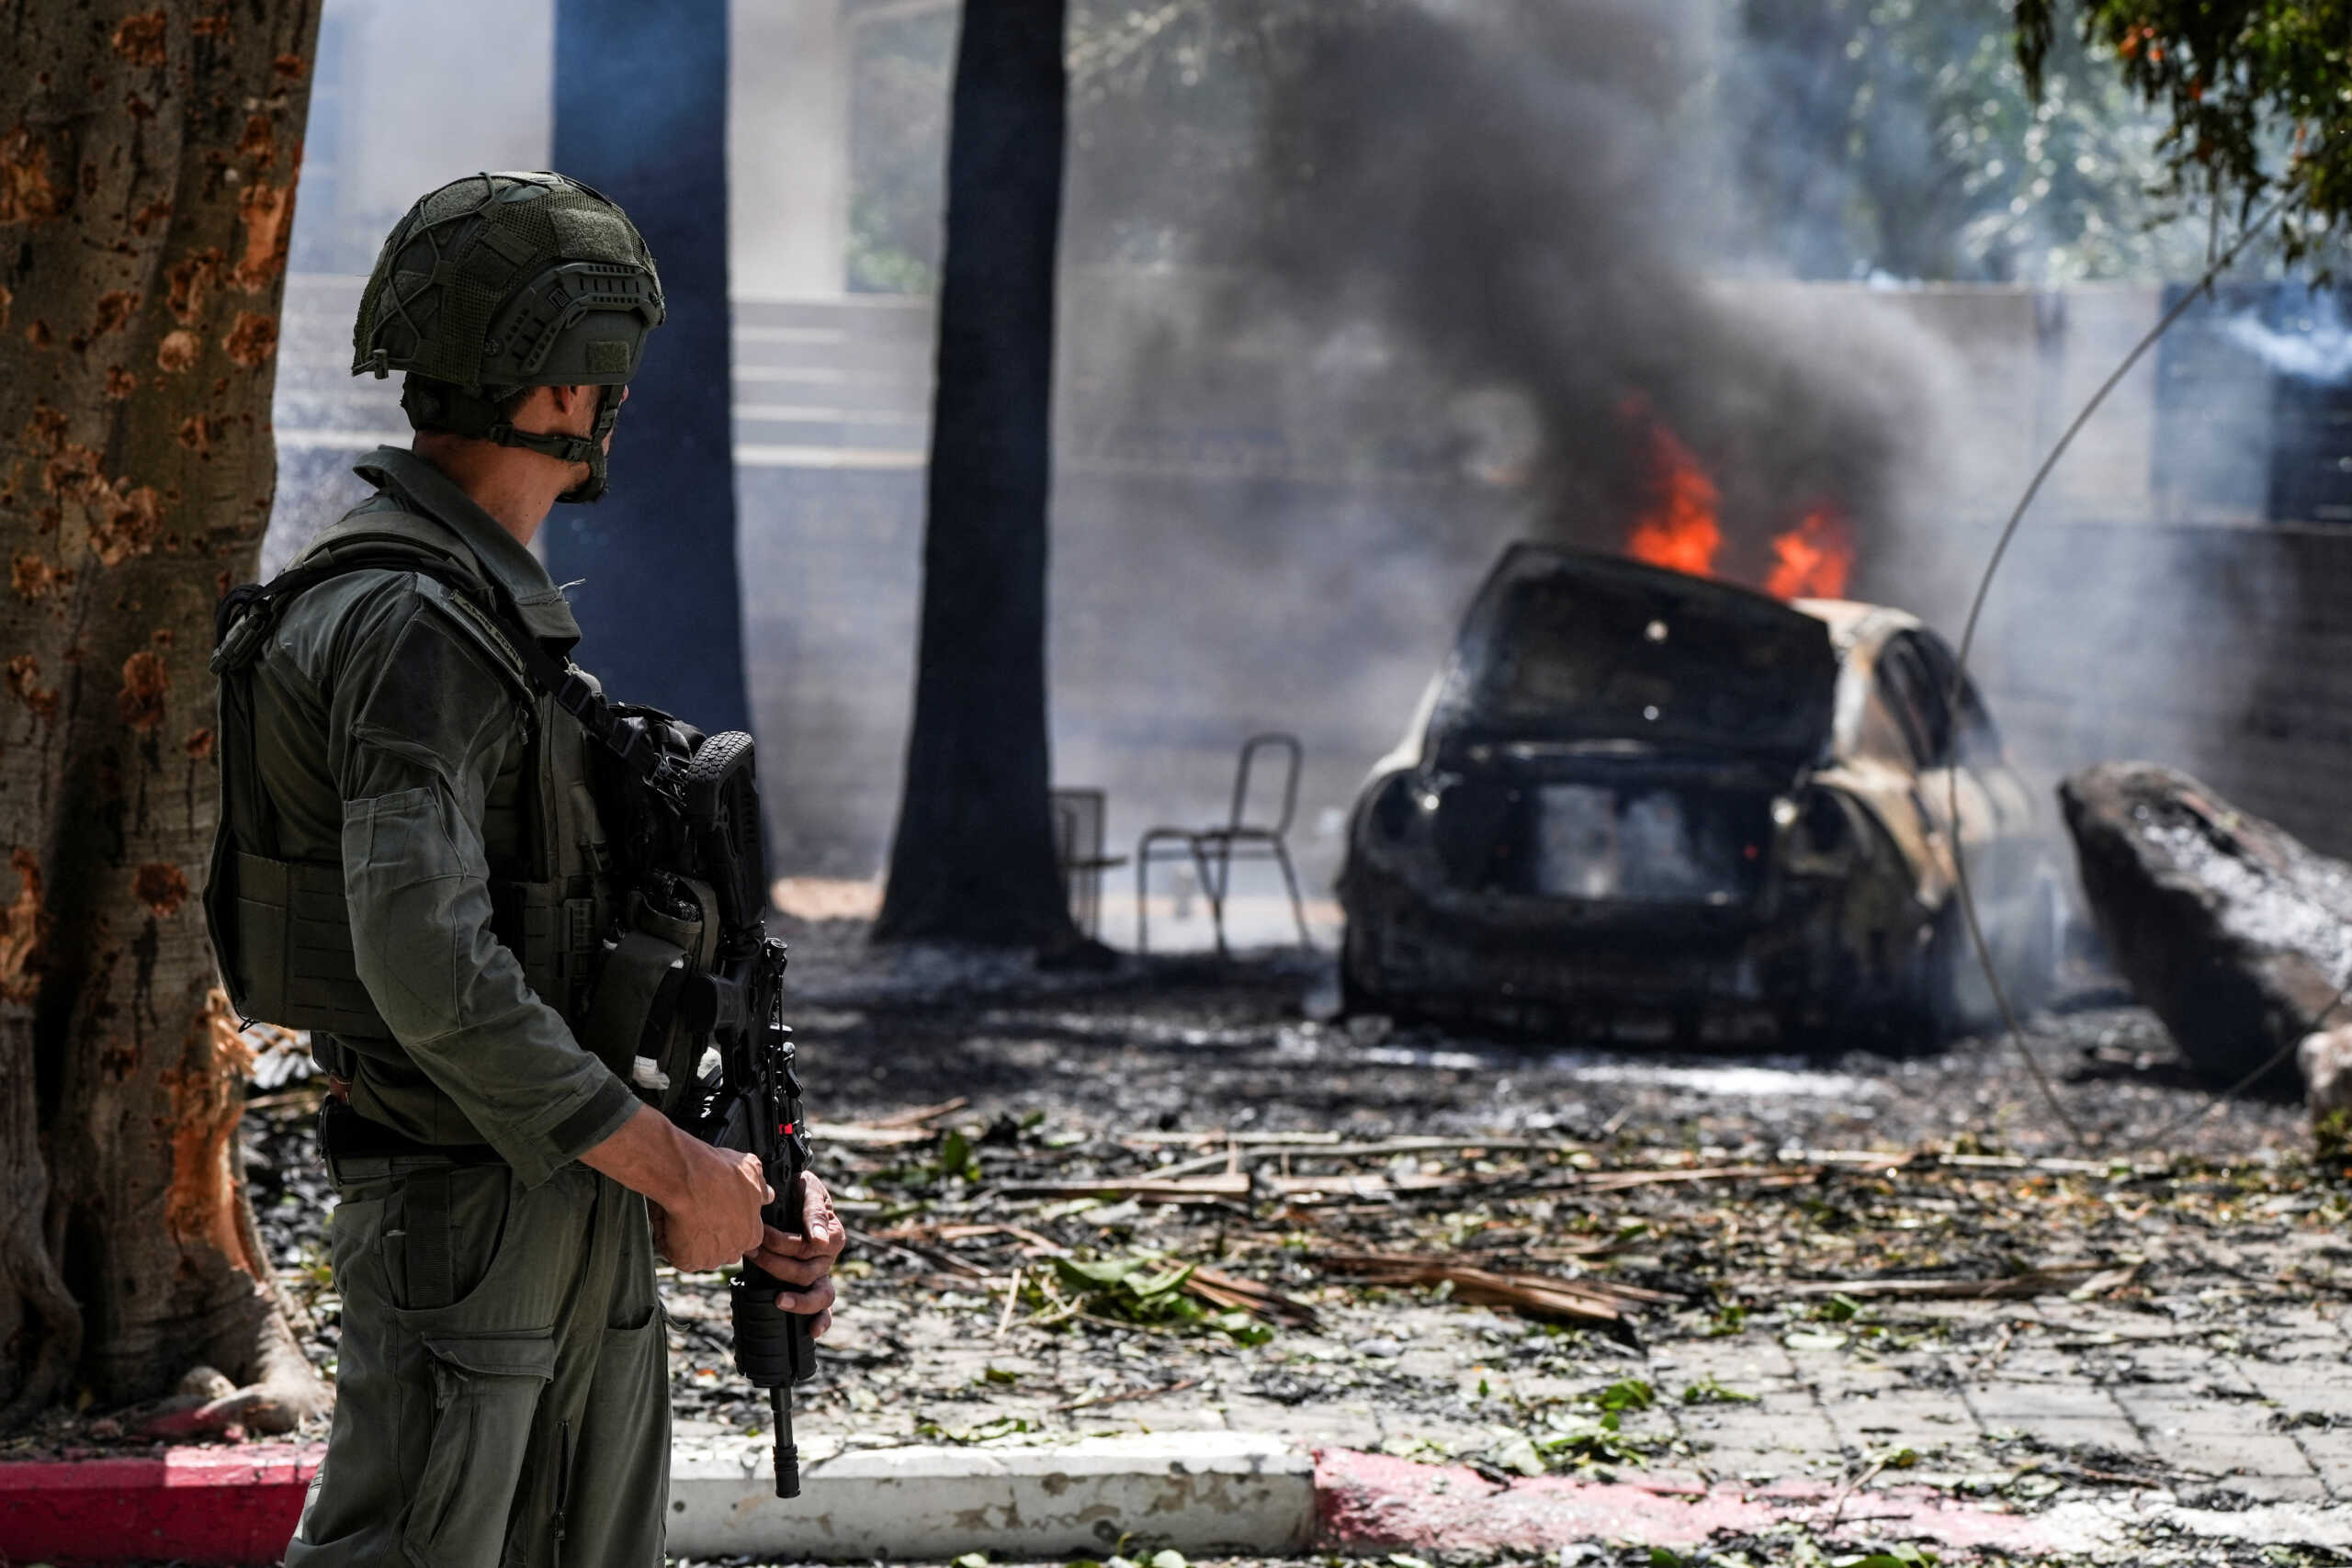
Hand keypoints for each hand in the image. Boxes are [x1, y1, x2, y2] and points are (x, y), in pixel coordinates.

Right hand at [649, 1141, 770, 1273]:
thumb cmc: (719, 1172)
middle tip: (698, 1209)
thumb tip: (767, 1194)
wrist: (689, 1176)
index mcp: (752, 1234)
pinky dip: (667, 1239)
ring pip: (698, 1251)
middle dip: (710, 1233)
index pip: (743, 1236)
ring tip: (681, 1212)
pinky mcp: (685, 1261)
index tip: (717, 1209)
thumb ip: (762, 1187)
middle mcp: (733, 1251)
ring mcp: (709, 1259)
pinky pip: (674, 1252)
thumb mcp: (751, 1171)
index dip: (727, 1222)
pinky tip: (668, 1219)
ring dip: (688, 1238)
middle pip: (721, 1247)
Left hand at [745, 1171, 846, 1338]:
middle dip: (777, 1266)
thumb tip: (819, 1241)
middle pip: (807, 1273)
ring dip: (797, 1299)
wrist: (792, 1192)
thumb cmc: (800, 1189)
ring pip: (819, 1295)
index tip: (759, 1232)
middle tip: (754, 1254)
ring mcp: (821, 1273)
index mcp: (833, 1235)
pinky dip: (820, 1321)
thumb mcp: (809, 1190)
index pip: (807, 1247)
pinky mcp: (811, 1283)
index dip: (781, 1242)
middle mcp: (829, 1258)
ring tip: (778, 1300)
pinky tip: (811, 1331)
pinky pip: (822, 1307)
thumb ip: (814, 1212)